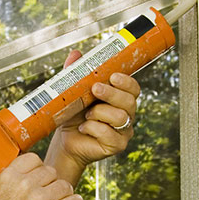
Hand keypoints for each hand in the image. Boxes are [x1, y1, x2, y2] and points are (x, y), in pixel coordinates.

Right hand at [0, 153, 83, 199]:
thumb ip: (11, 177)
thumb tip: (26, 171)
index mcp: (10, 176)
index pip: (34, 159)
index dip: (39, 168)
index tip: (40, 177)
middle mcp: (25, 185)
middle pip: (51, 171)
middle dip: (51, 182)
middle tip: (48, 192)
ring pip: (64, 185)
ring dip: (64, 193)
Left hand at [47, 49, 140, 174]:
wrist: (65, 141)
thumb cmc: (73, 116)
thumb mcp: (73, 93)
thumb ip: (77, 74)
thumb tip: (76, 53)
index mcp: (120, 99)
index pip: (133, 88)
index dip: (127, 82)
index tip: (113, 76)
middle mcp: (126, 115)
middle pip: (129, 102)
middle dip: (112, 94)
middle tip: (95, 89)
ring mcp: (123, 132)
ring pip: (120, 117)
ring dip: (100, 112)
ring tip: (86, 114)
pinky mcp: (116, 146)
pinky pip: (109, 134)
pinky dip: (93, 128)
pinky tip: (83, 127)